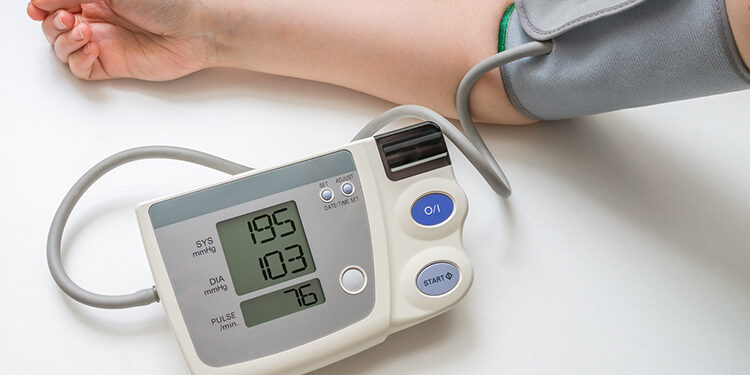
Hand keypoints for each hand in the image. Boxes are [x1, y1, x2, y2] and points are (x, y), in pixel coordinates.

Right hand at [27, 0, 224, 79]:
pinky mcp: (114, 64)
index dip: (43, 4)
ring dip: (62, 39)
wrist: (197, 30)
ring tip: (82, 31)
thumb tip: (44, 0)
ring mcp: (104, 41)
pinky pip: (80, 68)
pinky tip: (91, 47)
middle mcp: (98, 17)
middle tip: (66, 17)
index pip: (55, 1)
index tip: (39, 6)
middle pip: (54, 24)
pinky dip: (76, 59)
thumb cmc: (169, 2)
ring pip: (62, 46)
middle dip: (51, 21)